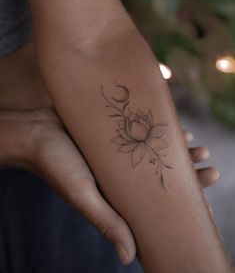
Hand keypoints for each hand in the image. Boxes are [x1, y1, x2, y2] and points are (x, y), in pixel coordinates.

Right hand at [0, 108, 218, 264]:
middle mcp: (121, 176)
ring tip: (201, 148)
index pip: (157, 203)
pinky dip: (160, 132)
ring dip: (180, 151)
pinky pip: (143, 132)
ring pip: (156, 154)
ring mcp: (119, 154)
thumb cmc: (56, 165)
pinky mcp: (114, 134)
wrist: (35, 132)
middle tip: (212, 170)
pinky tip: (177, 129)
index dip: (183, 203)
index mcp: (117, 195)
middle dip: (189, 175)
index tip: (207, 202)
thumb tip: (130, 260)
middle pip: (162, 177)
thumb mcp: (82, 196)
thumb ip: (107, 222)